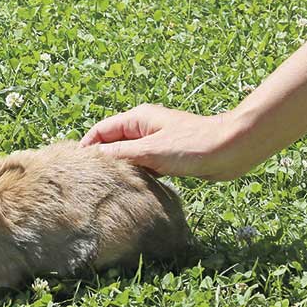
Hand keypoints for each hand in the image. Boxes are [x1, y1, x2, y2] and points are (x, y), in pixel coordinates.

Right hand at [79, 104, 248, 180]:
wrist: (231, 150)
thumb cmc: (192, 145)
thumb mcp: (150, 150)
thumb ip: (119, 153)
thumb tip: (93, 158)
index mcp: (137, 118)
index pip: (100, 130)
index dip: (86, 146)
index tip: (75, 166)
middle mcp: (143, 128)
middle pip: (112, 142)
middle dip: (101, 159)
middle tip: (88, 180)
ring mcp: (155, 142)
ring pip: (127, 155)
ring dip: (119, 168)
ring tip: (106, 187)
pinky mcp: (167, 156)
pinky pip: (143, 164)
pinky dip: (135, 174)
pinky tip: (131, 188)